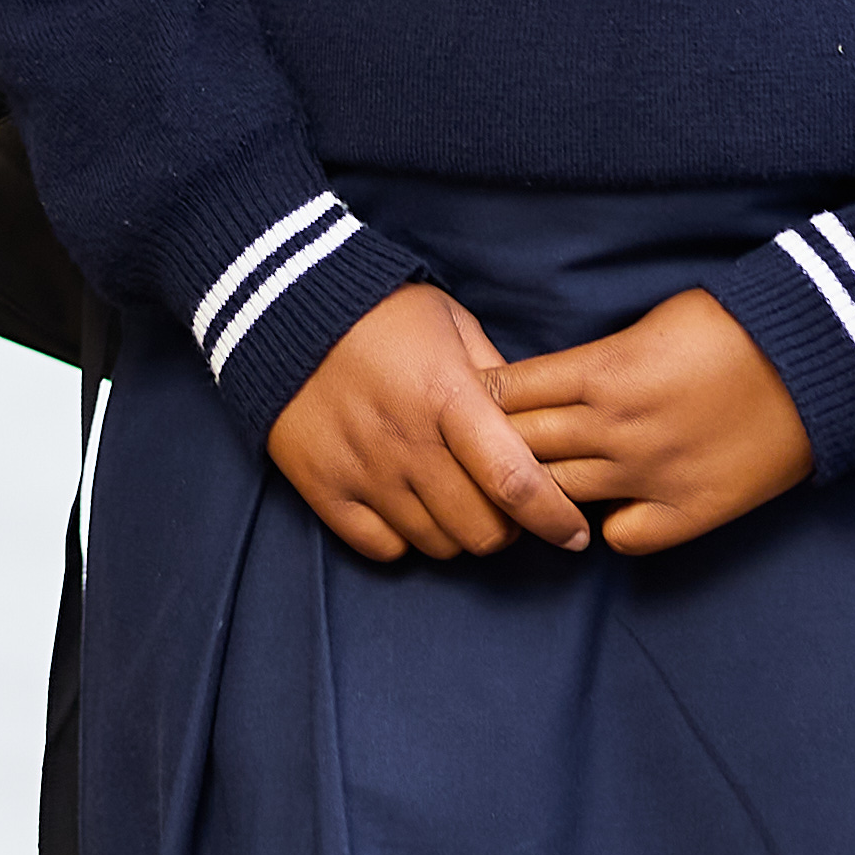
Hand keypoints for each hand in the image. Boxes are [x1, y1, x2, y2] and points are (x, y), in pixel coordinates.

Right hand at [261, 282, 589, 563]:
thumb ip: (500, 379)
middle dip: (506, 527)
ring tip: (452, 499)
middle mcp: (408, 443)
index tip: (574, 533)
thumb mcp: (453, 324)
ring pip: (437, 545)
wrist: (281, 305)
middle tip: (501, 505)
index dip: (554, 518)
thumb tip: (540, 425)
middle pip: (481, 531)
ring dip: (457, 532)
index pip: (516, 482)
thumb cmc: (381, 313)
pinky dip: (405, 538)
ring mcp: (363, 470)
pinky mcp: (324, 487)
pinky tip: (407, 507)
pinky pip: (382, 548)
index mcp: (449, 398)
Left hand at [492, 285, 818, 556]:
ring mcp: (650, 475)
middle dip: (493, 448)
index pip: (505, 392)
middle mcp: (615, 427)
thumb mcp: (647, 325)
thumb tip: (553, 386)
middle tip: (483, 452)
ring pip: (559, 495)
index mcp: (600, 371)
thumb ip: (596, 360)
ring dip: (542, 491)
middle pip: (519, 447)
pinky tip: (612, 509)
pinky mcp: (689, 510)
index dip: (481, 398)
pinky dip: (608, 527)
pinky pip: (622, 538)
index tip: (472, 402)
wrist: (811, 361)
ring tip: (535, 485)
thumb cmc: (731, 328)